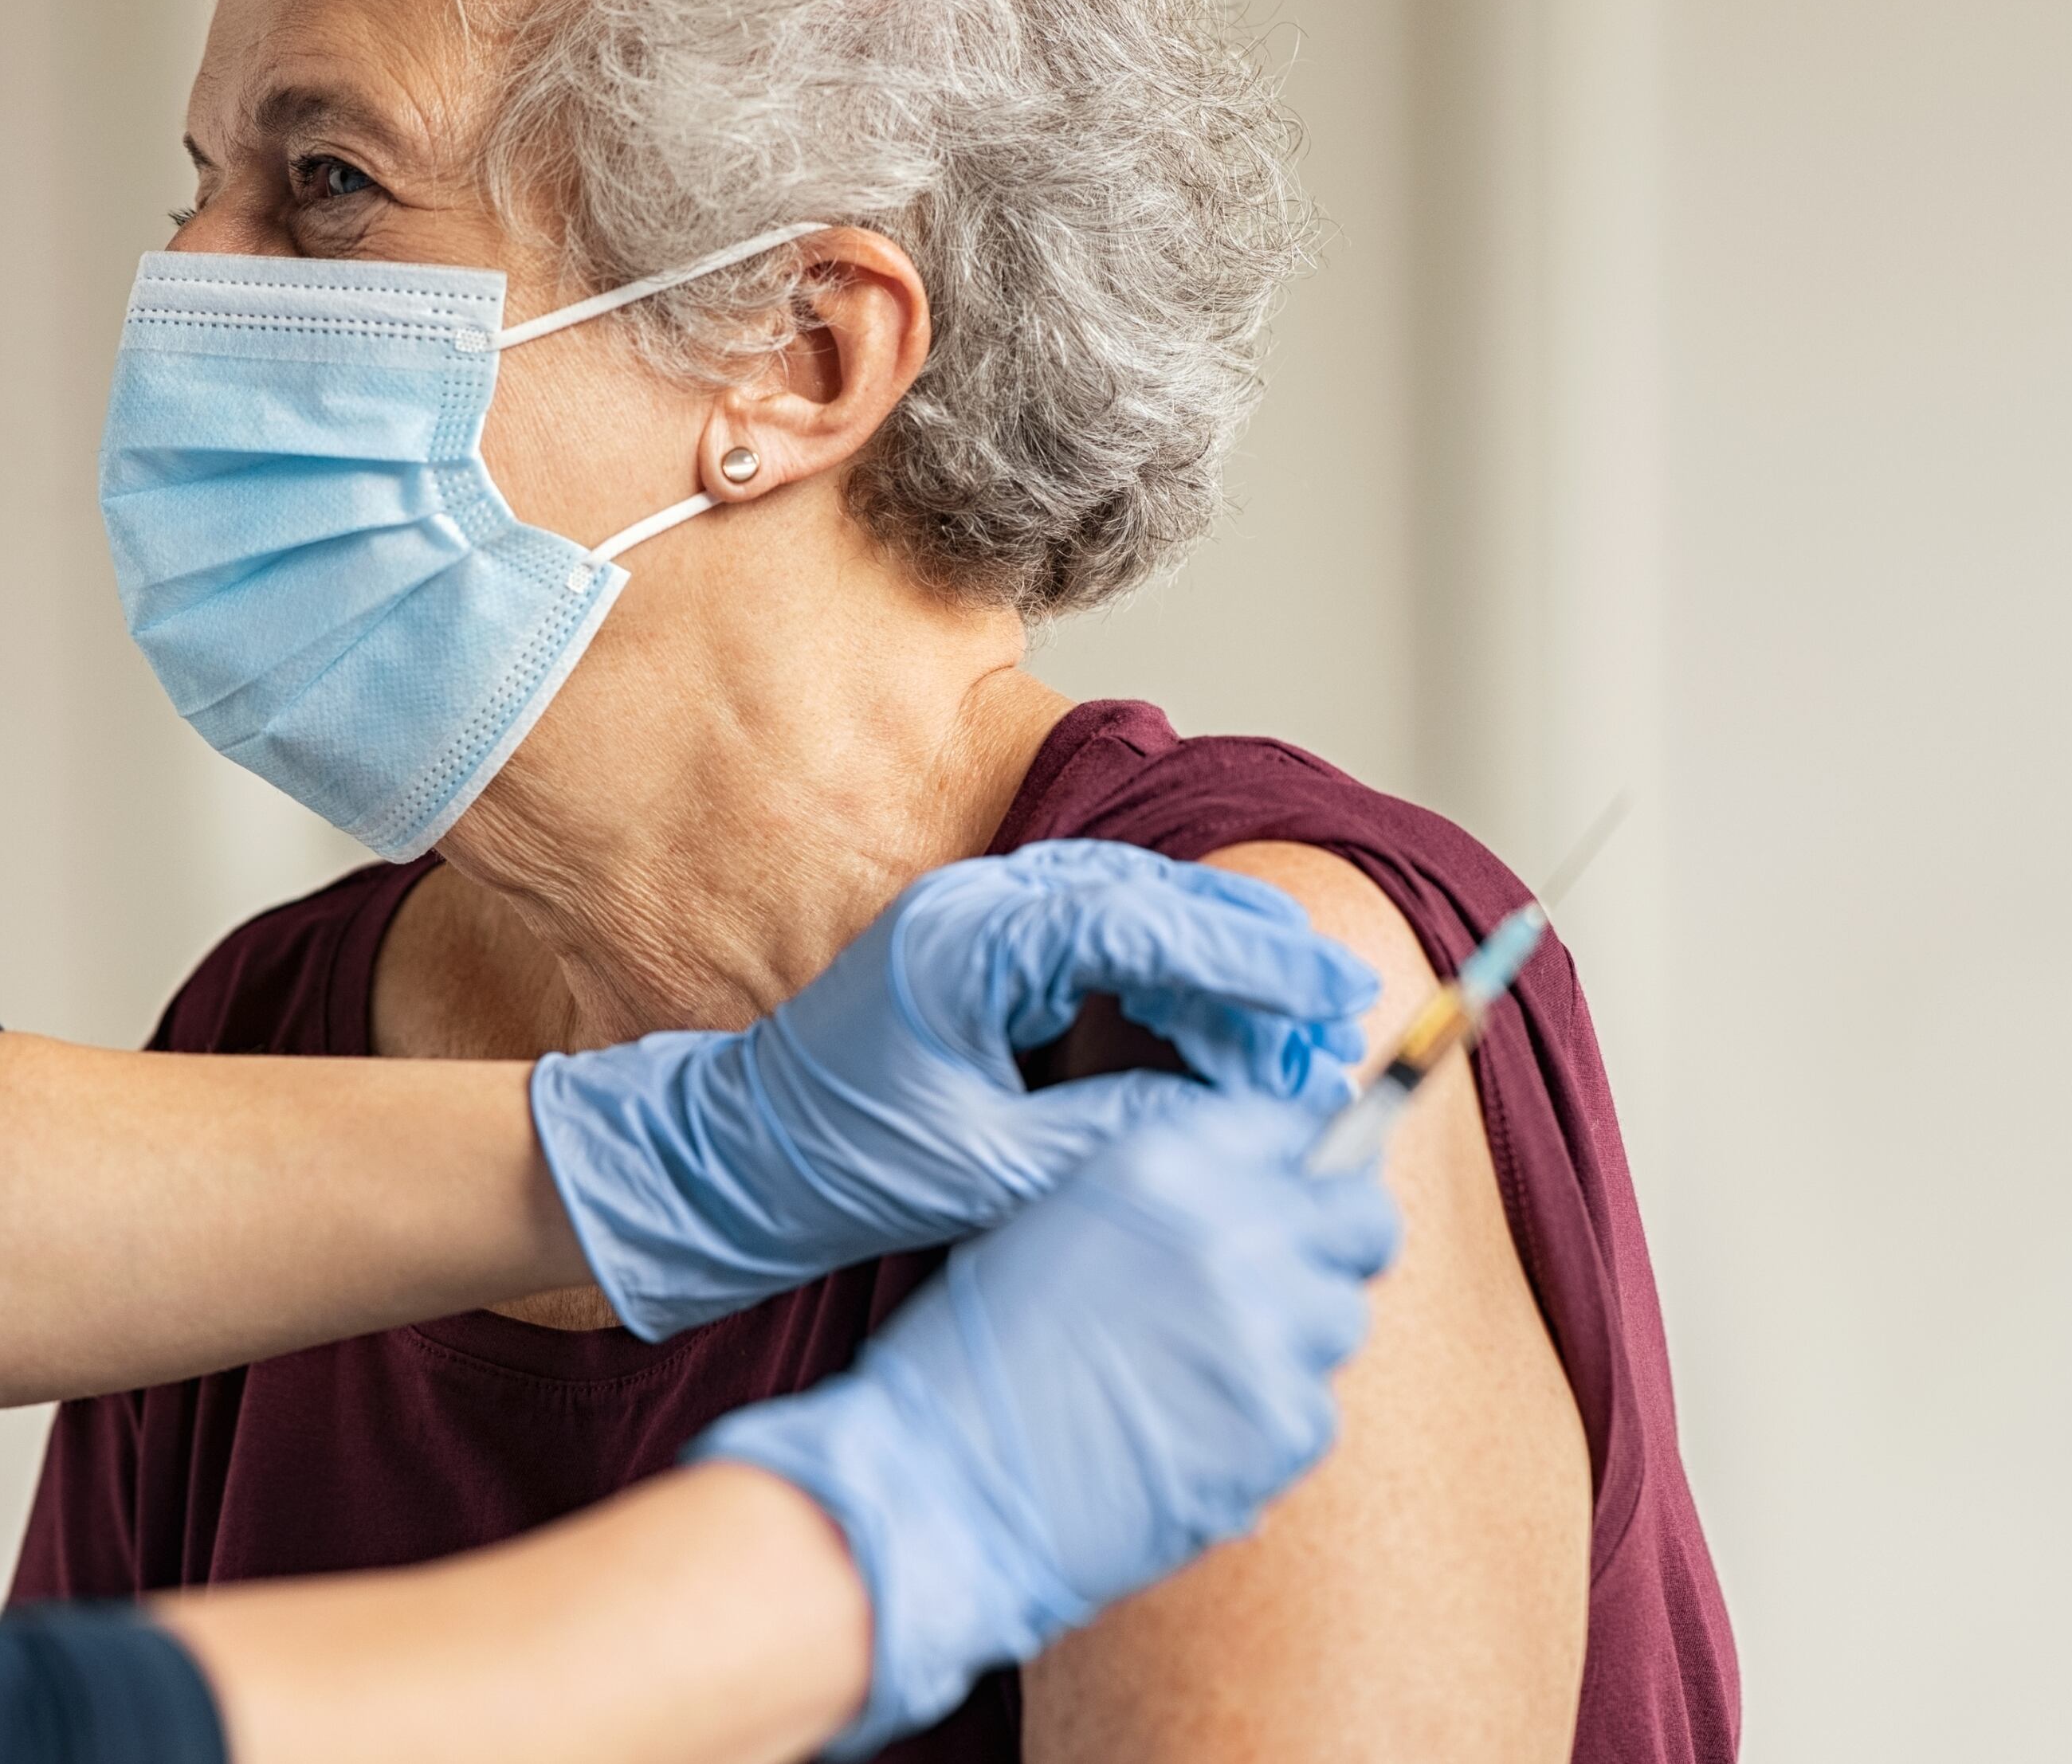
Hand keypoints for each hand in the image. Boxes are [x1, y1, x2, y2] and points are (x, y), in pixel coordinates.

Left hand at [529, 841, 1378, 1339]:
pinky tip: (1216, 1035)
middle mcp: (976, 905)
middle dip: (1254, 961)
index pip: (1144, 923)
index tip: (1332, 996)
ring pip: (1136, 914)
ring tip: (1296, 1036)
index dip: (1251, 959)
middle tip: (1338, 1019)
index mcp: (970, 942)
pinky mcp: (982, 949)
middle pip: (1153, 899)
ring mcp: (977, 917)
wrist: (733, 1162)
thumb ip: (1115, 1137)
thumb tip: (1237, 1125)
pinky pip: (1101, 941)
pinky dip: (1169, 981)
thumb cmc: (839, 1167)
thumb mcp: (992, 1170)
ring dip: (1218, 971)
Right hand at [689, 1089, 1401, 1754]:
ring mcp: (1269, 1330)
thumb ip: (1169, 1197)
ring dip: (1293, 1345)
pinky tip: (1192, 1437)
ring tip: (1202, 1379)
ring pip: (1341, 1321)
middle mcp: (1233, 1230)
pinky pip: (1315, 1412)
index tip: (1296, 1199)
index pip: (1297, 1129)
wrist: (943, 1482)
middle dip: (1337, 1246)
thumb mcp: (1060, 1221)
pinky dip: (1268, 1428)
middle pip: (1361, 1219)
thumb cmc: (977, 1358)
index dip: (1301, 1170)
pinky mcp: (1284, 1425)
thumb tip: (1265, 1197)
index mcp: (1166, 1162)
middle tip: (1289, 1286)